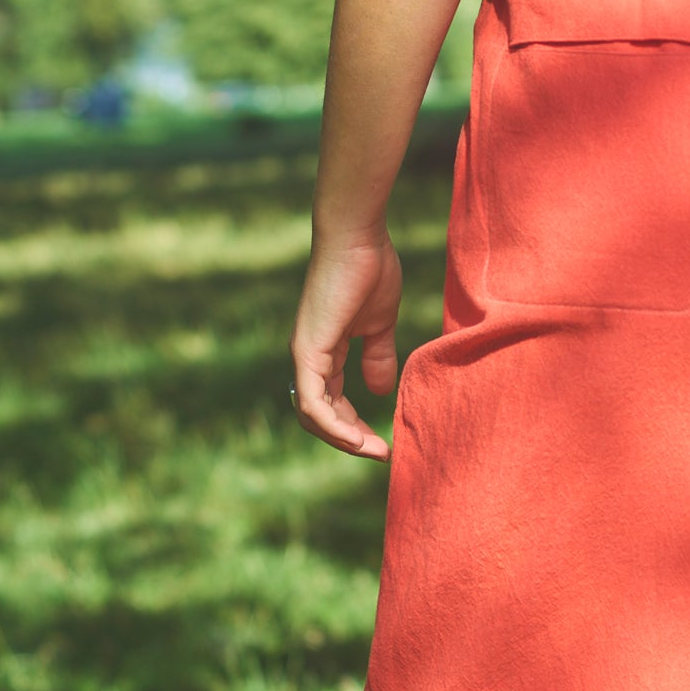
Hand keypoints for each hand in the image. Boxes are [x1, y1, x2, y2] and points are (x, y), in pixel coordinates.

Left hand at [290, 225, 404, 456]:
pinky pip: (313, 401)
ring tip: (371, 450)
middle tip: (381, 453)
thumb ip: (378, 356)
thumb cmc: (369, 269)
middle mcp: (308, 357)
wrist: (358, 237)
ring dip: (341, 438)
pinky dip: (332, 424)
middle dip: (349, 439)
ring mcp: (305, 354)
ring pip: (313, 415)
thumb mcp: (380, 324)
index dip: (356, 425)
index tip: (384, 442)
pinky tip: (355, 437)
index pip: (333, 402)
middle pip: (321, 415)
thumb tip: (380, 391)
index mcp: (324, 351)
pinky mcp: (308, 350)